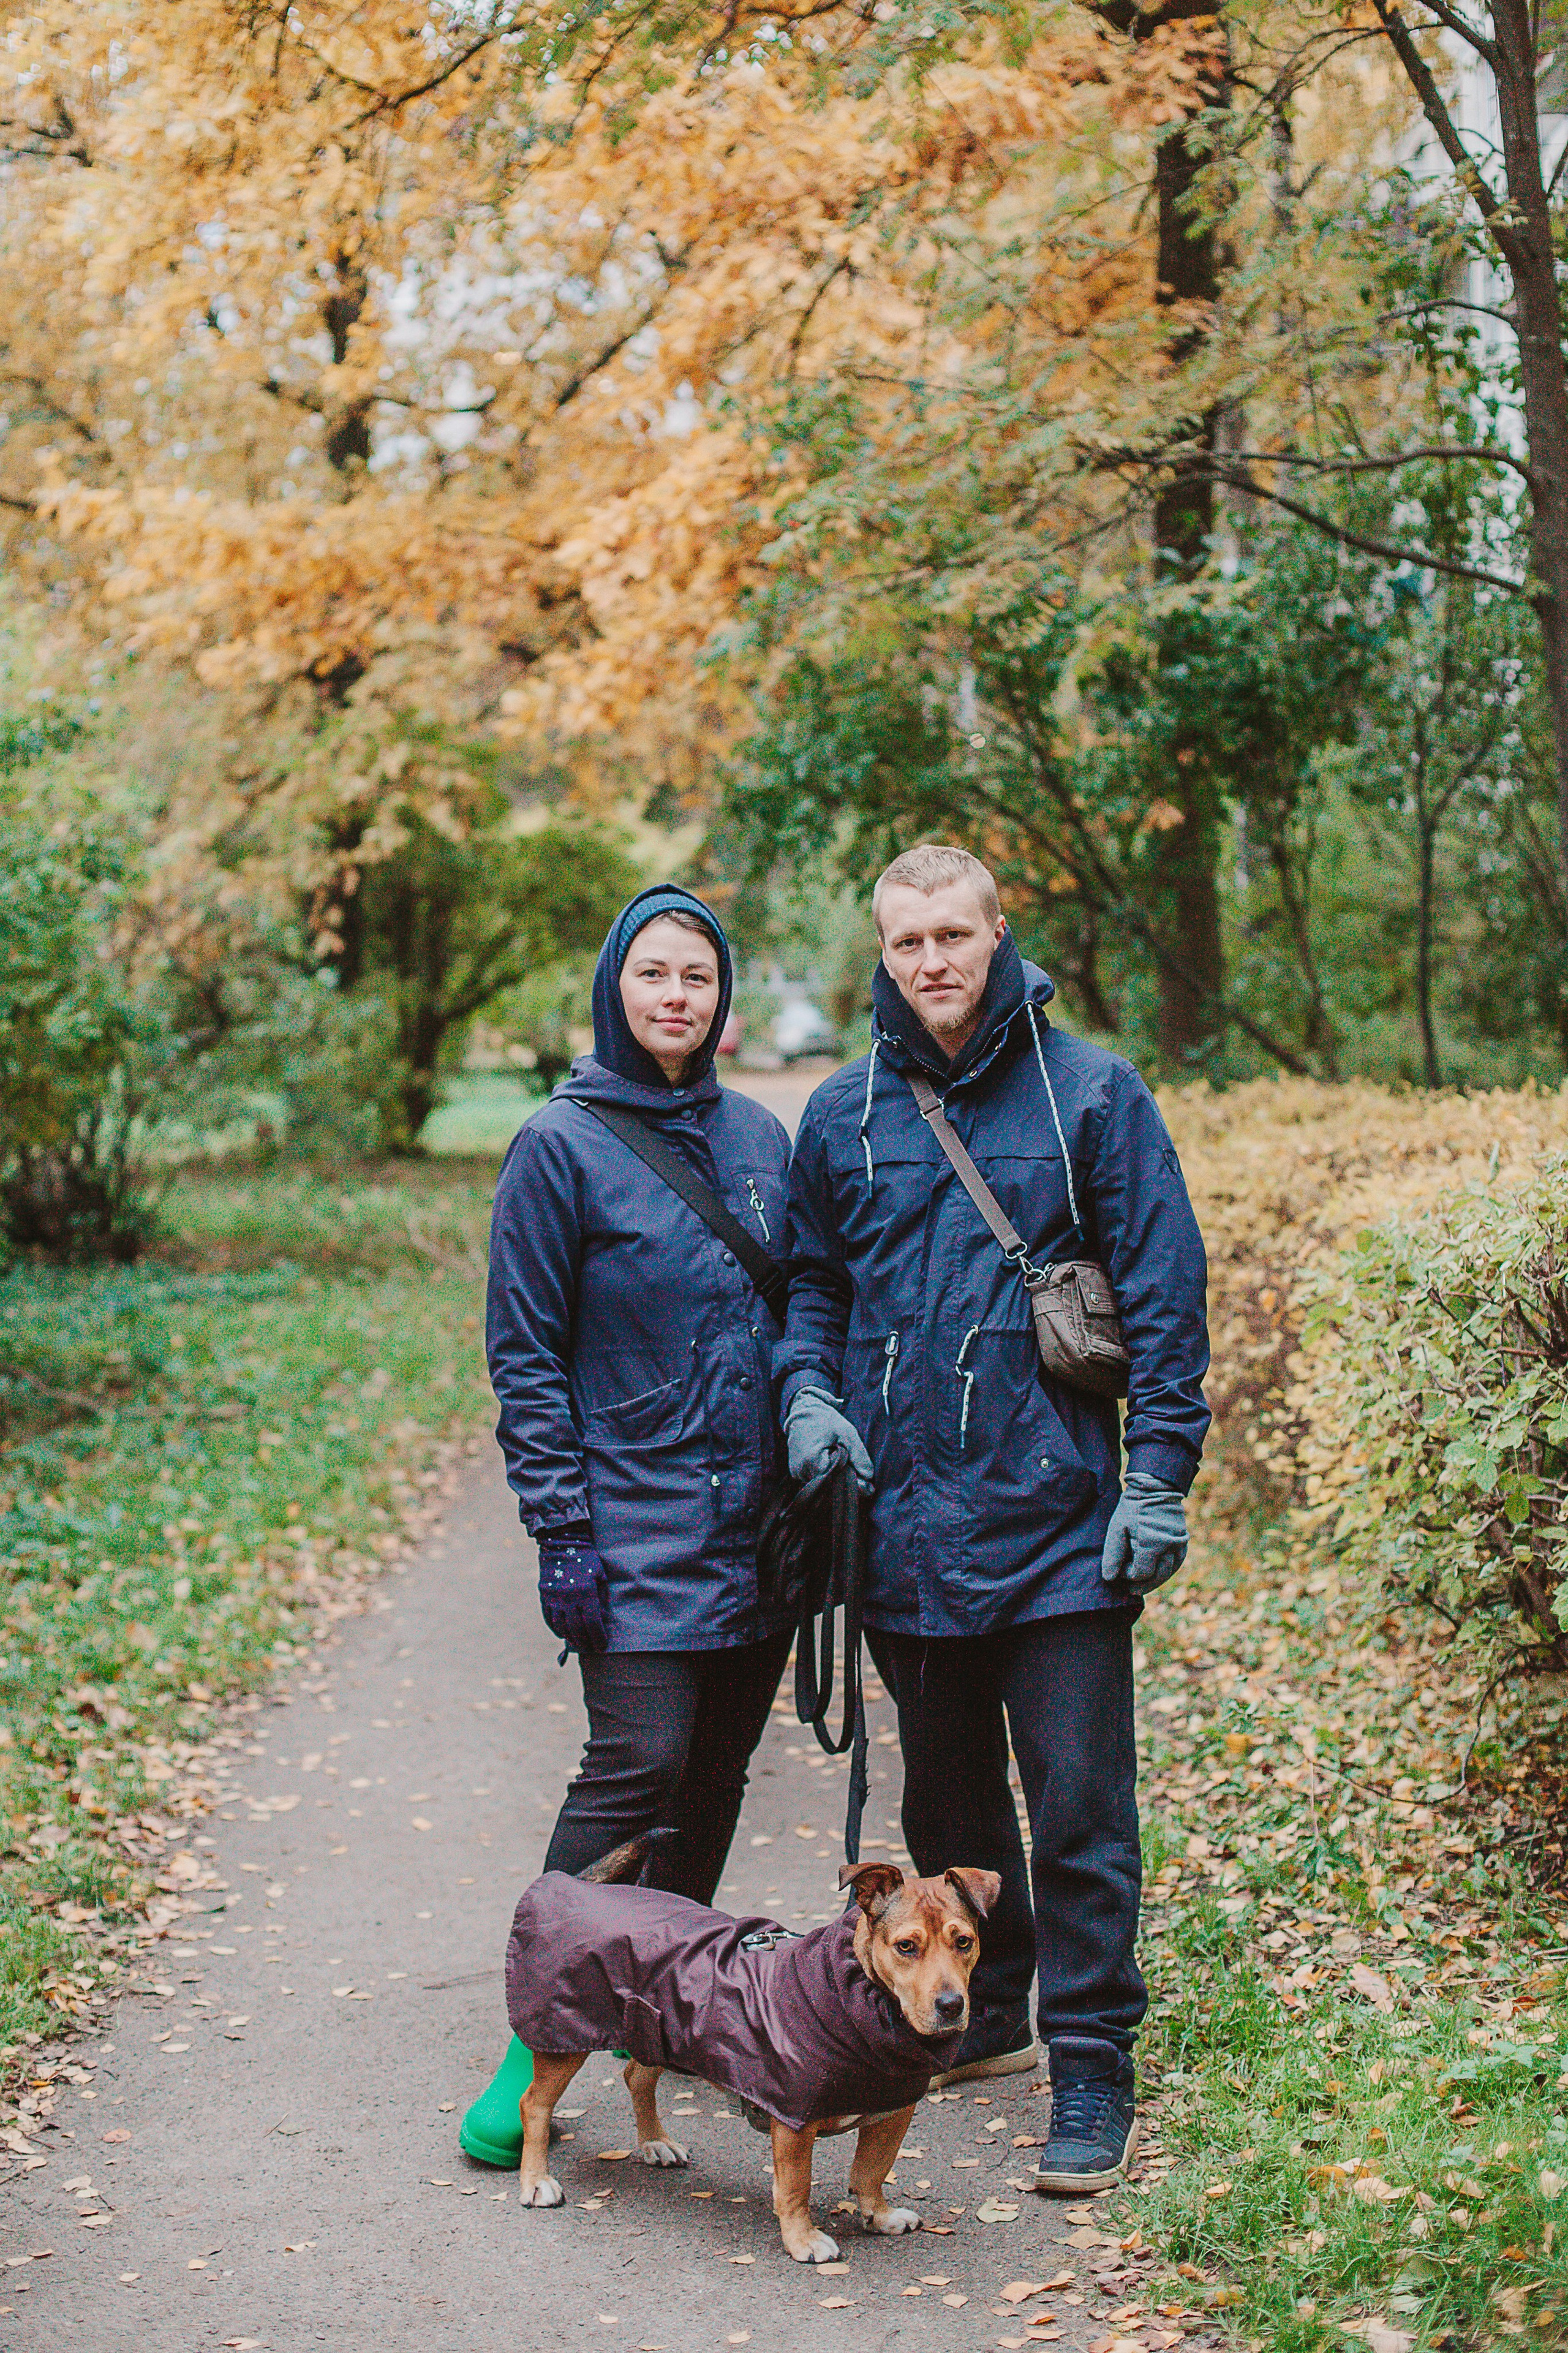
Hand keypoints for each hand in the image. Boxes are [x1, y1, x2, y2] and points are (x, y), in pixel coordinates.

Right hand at [538, 1536, 609, 1653]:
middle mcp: (569, 1598)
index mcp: (586, 1593)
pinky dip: (556, 1629)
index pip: (592, 1624)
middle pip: (577, 1629)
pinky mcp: (544, 1596)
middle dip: (586, 1642)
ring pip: (561, 1627)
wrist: (562, 1543)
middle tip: (591, 1649)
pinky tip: (563, 1634)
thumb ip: (601, 1596)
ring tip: (579, 1643)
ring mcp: (554, 1598)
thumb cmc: (586, 1558)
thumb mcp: (600, 1575)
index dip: (598, 1638)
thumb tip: (602, 1617)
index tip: (602, 1646)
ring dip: (571, 1638)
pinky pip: (549, 1618)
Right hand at [785, 1387, 873, 1493]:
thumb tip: (868, 1477)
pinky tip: (828, 1459)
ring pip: (824, 1483)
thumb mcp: (847, 1433)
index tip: (863, 1475)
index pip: (838, 1481)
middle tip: (850, 1461)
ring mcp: (798, 1474)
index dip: (852, 1479)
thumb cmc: (824, 1420)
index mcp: (812, 1461)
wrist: (803, 1412)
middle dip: (844, 1477)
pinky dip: (826, 1472)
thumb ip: (859, 1455)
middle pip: (831, 1484)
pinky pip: (816, 1479)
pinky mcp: (797, 1473)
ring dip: (834, 1475)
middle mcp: (802, 1471)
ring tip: (835, 1455)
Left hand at [1101, 1474, 1187, 1593]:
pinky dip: (1166, 1570)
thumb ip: (1113, 1554)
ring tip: (1141, 1584)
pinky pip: (1177, 1563)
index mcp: (1152, 1544)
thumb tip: (1110, 1578)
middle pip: (1156, 1577)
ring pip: (1168, 1572)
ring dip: (1155, 1580)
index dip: (1128, 1575)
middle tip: (1129, 1588)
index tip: (1120, 1569)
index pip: (1141, 1573)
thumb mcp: (1117, 1527)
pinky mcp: (1184, 1541)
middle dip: (1141, 1583)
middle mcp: (1169, 1547)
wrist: (1156, 1487)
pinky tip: (1157, 1572)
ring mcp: (1179, 1544)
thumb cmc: (1133, 1507)